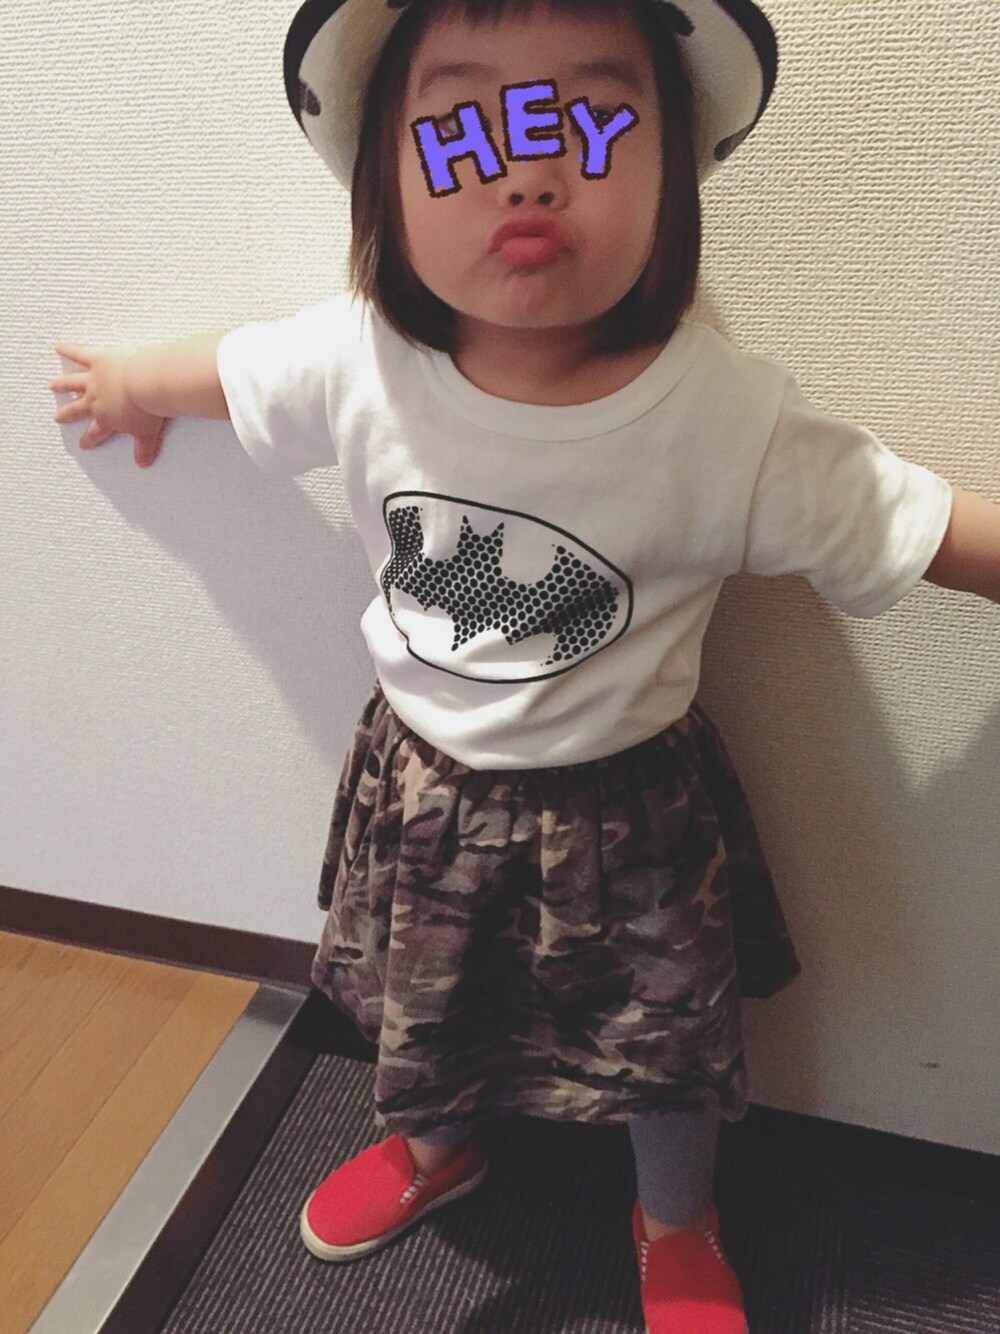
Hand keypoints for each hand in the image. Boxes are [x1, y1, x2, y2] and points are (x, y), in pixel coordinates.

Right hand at [50, 342, 169, 468]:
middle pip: (78, 409)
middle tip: (57, 417)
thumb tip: (143, 464)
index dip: (89, 439)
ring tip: (52, 385)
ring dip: (62, 384)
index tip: (83, 444)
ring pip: (73, 383)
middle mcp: (95, 400)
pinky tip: (59, 347)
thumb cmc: (148, 410)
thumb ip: (143, 449)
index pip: (95, 432)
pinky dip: (68, 350)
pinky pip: (79, 354)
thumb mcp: (147, 434)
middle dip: (67, 414)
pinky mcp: (97, 360)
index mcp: (107, 419)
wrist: (147, 385)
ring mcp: (94, 380)